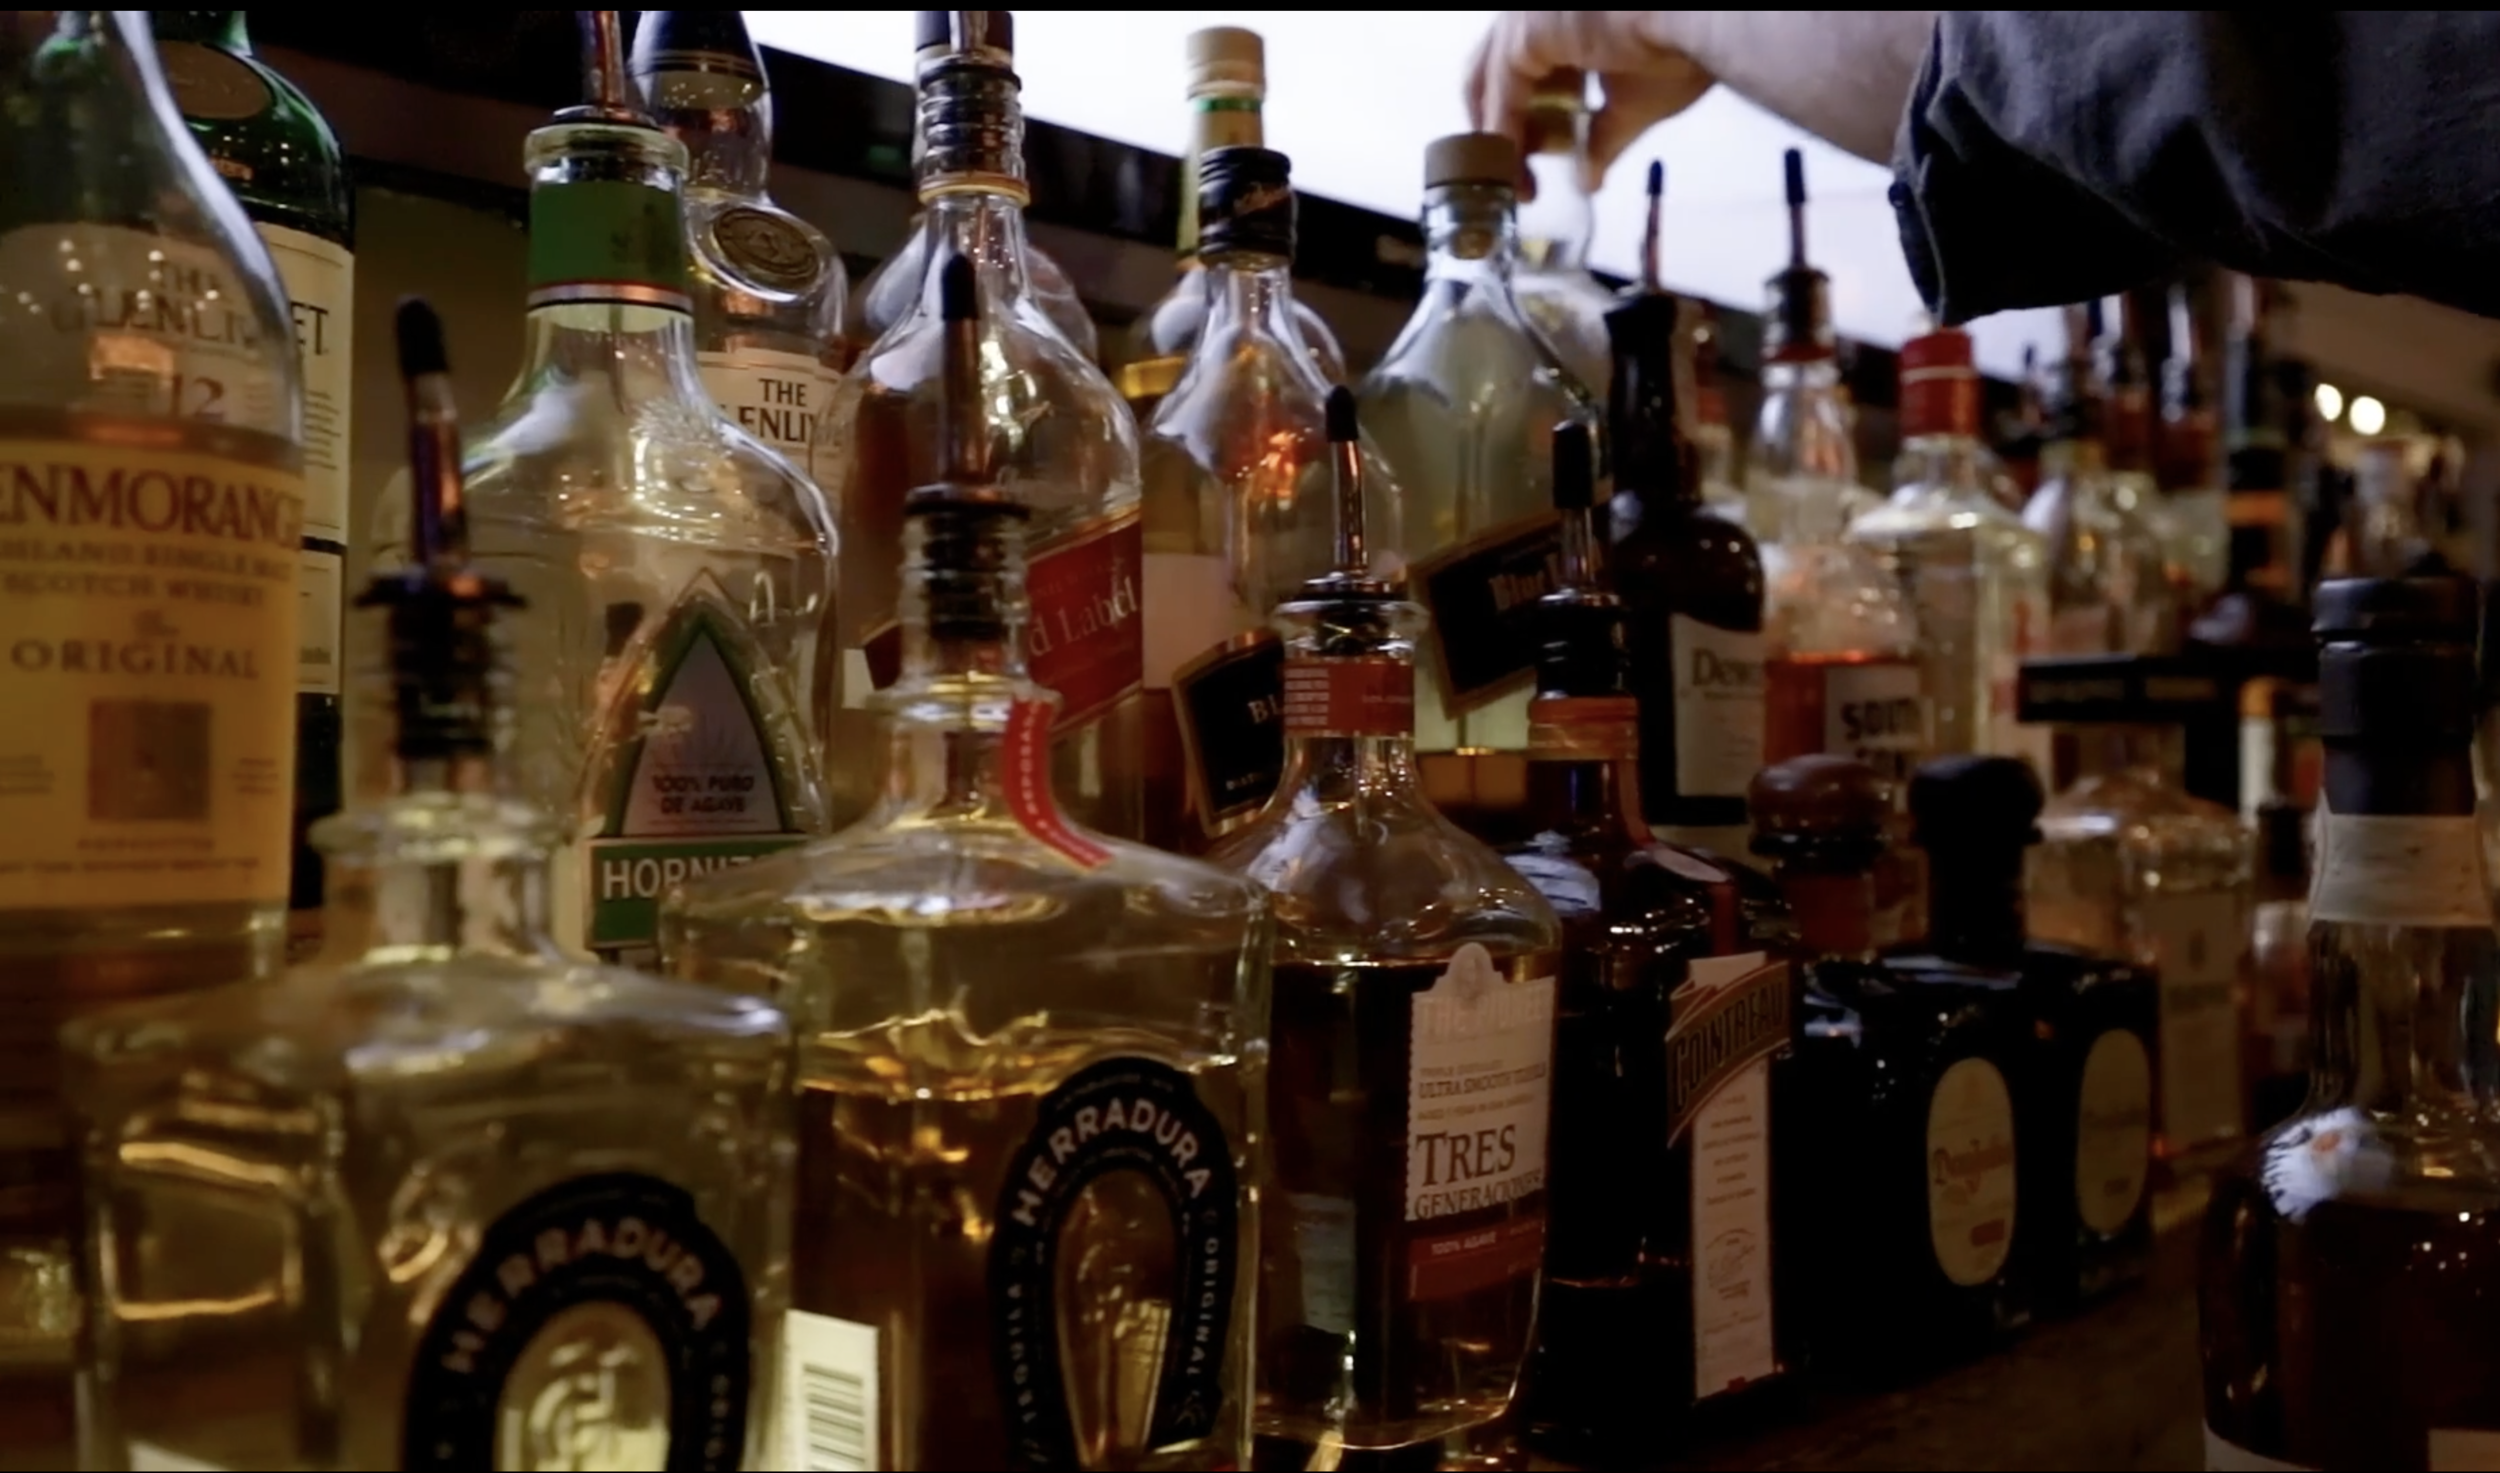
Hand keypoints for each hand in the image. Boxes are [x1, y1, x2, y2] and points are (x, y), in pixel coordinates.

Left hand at [1464, 11, 1715, 194]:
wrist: (1704, 25)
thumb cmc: (1683, 49)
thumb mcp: (1634, 105)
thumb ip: (1602, 140)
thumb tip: (1589, 180)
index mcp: (1562, 19)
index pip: (1519, 67)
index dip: (1518, 117)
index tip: (1532, 164)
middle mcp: (1538, 9)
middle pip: (1491, 70)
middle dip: (1498, 124)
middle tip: (1513, 172)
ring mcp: (1528, 13)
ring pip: (1488, 82)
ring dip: (1498, 137)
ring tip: (1514, 181)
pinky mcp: (1526, 30)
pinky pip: (1502, 96)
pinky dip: (1504, 136)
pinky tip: (1514, 170)